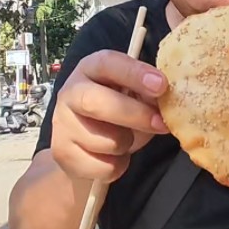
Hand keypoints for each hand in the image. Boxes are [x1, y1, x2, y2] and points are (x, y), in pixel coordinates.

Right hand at [50, 50, 170, 182]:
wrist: (86, 150)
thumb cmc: (116, 116)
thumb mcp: (134, 97)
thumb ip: (147, 95)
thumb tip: (165, 100)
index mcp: (91, 69)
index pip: (107, 63)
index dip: (134, 73)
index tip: (161, 85)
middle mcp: (71, 92)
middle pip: (95, 102)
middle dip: (133, 114)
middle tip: (161, 123)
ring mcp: (63, 124)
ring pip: (105, 140)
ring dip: (127, 144)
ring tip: (125, 140)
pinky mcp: (63, 154)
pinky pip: (103, 166)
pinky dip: (118, 166)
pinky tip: (112, 157)